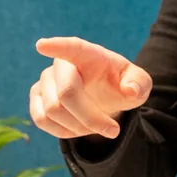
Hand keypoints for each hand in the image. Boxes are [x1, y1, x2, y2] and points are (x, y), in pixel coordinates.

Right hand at [29, 36, 151, 139]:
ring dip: (78, 126)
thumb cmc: (120, 86)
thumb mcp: (139, 84)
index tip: (42, 45)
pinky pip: (41, 119)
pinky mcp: (36, 98)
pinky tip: (78, 129)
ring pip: (53, 110)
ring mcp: (45, 81)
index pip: (72, 47)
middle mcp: (62, 65)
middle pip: (66, 93)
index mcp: (89, 55)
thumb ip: (140, 84)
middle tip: (113, 130)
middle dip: (90, 118)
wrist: (105, 99)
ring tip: (96, 126)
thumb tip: (130, 91)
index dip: (57, 46)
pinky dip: (62, 131)